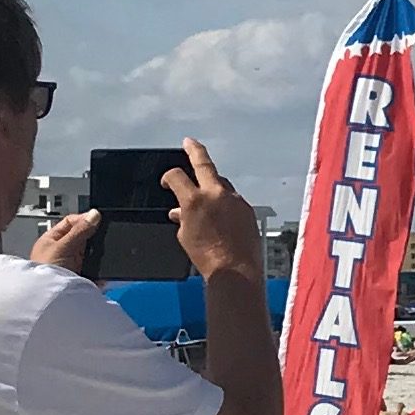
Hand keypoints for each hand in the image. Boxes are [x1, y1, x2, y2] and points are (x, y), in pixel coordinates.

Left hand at [32, 208, 98, 271]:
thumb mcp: (62, 246)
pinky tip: (101, 271)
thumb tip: (94, 214)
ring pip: (91, 253)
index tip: (97, 219)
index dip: (83, 219)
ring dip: (97, 255)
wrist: (48, 299)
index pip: (70, 222)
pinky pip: (96, 269)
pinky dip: (101, 270)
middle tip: (100, 238)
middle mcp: (62, 251)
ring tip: (98, 257)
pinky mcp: (82, 277)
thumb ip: (79, 231)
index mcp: (52, 240)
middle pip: (83, 237)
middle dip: (93, 238)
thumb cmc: (44, 273)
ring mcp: (73, 264)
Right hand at [164, 135, 264, 284]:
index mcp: (194, 200)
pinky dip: (225, 202)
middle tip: (189, 143)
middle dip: (194, 151)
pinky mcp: (247, 209)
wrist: (236, 270)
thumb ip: (182, 218)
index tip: (167, 182)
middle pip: (204, 164)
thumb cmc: (208, 258)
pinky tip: (221, 212)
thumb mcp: (185, 236)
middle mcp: (216, 194)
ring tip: (204, 191)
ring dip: (211, 185)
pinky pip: (233, 199)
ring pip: (221, 183)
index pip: (176, 176)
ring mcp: (235, 200)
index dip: (168, 177)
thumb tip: (178, 212)